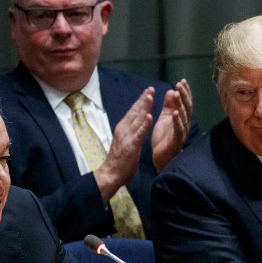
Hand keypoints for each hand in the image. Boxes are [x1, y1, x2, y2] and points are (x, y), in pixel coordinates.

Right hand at [94, 87, 153, 202]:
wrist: (110, 173)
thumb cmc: (119, 160)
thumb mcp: (125, 142)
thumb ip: (130, 132)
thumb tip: (136, 125)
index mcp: (122, 128)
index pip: (132, 112)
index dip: (140, 101)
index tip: (147, 91)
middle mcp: (123, 129)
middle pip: (135, 111)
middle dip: (143, 99)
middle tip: (150, 88)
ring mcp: (127, 137)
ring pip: (137, 119)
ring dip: (144, 107)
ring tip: (150, 96)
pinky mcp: (131, 145)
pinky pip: (139, 133)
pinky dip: (145, 124)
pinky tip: (150, 116)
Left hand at [151, 79, 192, 170]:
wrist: (160, 159)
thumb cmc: (163, 139)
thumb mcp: (164, 118)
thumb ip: (168, 106)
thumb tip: (171, 91)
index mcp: (180, 118)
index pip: (184, 102)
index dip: (185, 92)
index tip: (182, 81)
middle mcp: (184, 124)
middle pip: (186, 107)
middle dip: (184, 95)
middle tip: (180, 84)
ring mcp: (181, 132)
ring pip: (183, 116)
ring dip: (180, 104)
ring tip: (177, 93)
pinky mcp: (176, 141)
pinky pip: (178, 129)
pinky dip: (177, 120)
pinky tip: (175, 112)